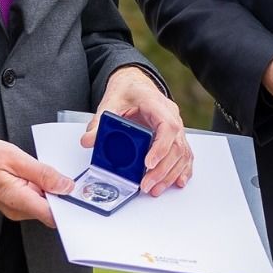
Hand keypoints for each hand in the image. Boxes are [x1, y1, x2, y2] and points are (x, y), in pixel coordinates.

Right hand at [0, 133, 70, 226]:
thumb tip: (66, 186)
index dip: (67, 206)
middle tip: (60, 175)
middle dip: (59, 194)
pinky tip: (36, 175)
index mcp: (18, 201)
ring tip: (43, 172)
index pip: (52, 216)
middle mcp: (17, 211)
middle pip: (50, 210)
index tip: (76, 193)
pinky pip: (36, 199)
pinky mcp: (15, 204)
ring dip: (49, 190)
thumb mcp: (18, 159)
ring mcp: (15, 209)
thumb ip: (44, 174)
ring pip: (44, 204)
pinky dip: (41, 189)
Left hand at [89, 66, 191, 194]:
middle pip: (177, 145)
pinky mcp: (175, 136)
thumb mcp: (110, 103)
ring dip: (170, 174)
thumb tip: (88, 140)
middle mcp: (172, 116)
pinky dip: (182, 169)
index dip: (160, 147)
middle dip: (163, 169)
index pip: (167, 126)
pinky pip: (185, 154)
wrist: (135, 84)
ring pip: (182, 153)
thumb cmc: (127, 91)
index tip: (148, 164)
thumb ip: (100, 122)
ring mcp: (177, 126)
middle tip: (147, 184)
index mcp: (157, 104)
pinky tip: (177, 182)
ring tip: (155, 188)